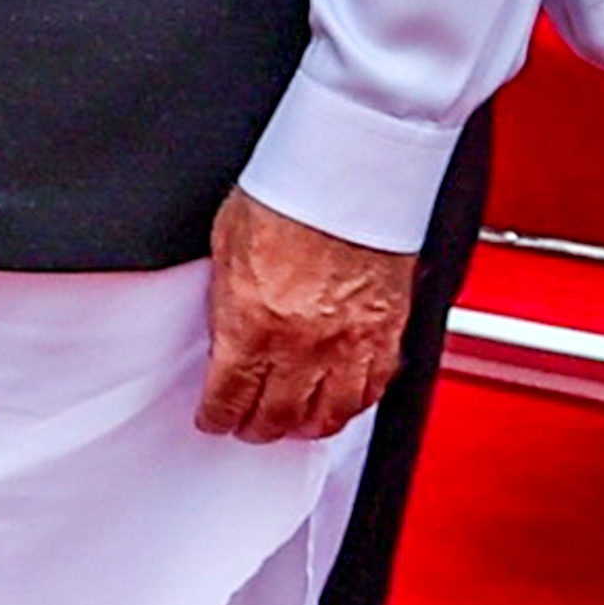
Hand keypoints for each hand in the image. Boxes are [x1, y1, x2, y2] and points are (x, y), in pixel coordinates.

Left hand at [196, 190, 414, 444]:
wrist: (347, 176)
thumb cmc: (287, 196)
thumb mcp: (225, 249)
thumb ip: (226, 300)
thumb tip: (223, 325)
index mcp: (252, 326)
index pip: (230, 397)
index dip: (218, 417)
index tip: (214, 420)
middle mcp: (302, 344)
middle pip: (279, 415)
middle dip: (259, 428)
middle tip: (250, 427)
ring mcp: (349, 342)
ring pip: (330, 413)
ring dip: (309, 425)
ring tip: (295, 425)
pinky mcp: (388, 331)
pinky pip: (374, 387)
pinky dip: (356, 402)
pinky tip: (345, 401)